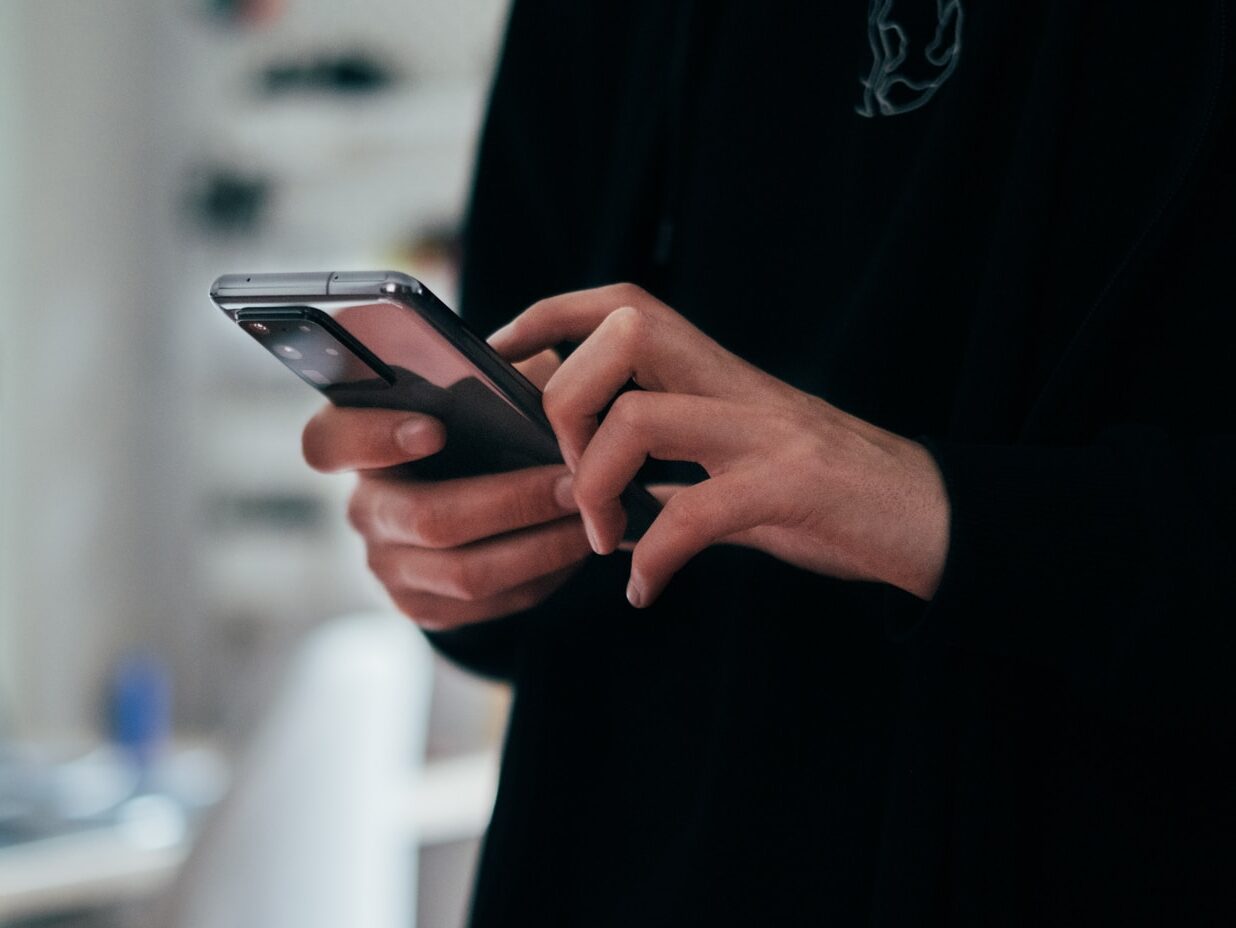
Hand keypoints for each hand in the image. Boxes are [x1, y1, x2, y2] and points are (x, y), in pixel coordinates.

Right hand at [301, 350, 590, 630]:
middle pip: (427, 518)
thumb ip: (495, 378)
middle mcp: (365, 508)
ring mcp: (389, 565)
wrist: (477, 498)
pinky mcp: (423, 606)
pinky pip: (488, 604)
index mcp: (358, 442)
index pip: (329, 441)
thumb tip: (537, 383)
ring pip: (465, 572)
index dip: (374, 437)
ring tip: (591, 518)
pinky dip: (542, 576)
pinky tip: (576, 547)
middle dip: (512, 502)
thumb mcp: (482, 389)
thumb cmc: (480, 425)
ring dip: (540, 546)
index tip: (435, 428)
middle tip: (574, 483)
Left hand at [489, 284, 949, 607]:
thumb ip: (677, 466)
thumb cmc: (829, 495)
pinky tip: (646, 590)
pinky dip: (655, 558)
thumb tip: (603, 491)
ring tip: (604, 540)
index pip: (623, 305)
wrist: (930, 519)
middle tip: (567, 476)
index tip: (502, 357)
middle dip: (566, 401)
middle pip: (623, 334)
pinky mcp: (792, 487)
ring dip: (598, 486)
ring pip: (642, 418)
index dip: (550, 316)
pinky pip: (696, 513)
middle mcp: (738, 386)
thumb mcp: (741, 465)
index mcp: (719, 374)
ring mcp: (766, 432)